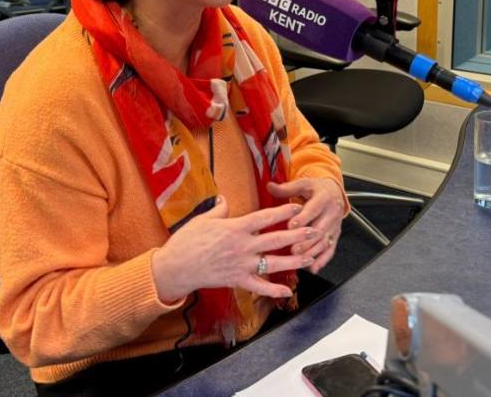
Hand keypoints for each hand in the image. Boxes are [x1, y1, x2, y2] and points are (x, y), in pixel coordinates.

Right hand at [151, 197, 318, 302]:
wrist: (175, 268)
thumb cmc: (186, 241)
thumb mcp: (202, 219)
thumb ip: (219, 210)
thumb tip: (225, 199)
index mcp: (235, 228)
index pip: (264, 217)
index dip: (283, 212)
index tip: (297, 207)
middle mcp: (242, 246)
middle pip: (276, 239)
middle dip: (297, 235)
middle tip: (315, 231)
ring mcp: (241, 265)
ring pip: (273, 262)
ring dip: (294, 260)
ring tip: (310, 257)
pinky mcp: (237, 280)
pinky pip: (259, 286)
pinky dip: (274, 290)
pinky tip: (288, 290)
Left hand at [266, 178, 344, 273]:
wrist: (334, 192)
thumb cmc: (315, 189)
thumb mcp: (302, 185)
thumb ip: (286, 188)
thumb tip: (269, 186)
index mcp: (323, 198)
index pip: (313, 209)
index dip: (303, 218)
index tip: (290, 226)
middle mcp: (332, 212)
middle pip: (320, 229)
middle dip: (306, 241)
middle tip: (293, 249)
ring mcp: (335, 226)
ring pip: (325, 241)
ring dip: (313, 252)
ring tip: (300, 260)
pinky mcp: (335, 235)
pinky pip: (330, 249)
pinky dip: (322, 260)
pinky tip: (313, 268)